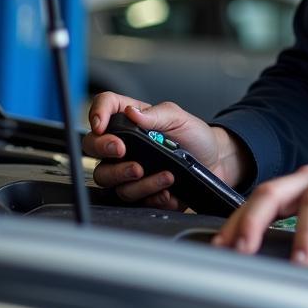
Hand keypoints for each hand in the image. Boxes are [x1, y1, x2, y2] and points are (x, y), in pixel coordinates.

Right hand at [83, 92, 249, 208]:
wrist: (215, 162)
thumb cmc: (195, 136)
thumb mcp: (179, 118)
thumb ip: (156, 115)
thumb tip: (131, 112)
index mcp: (132, 121)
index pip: (104, 108)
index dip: (96, 113)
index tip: (101, 125)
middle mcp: (124, 146)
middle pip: (93, 148)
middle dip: (105, 150)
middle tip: (124, 152)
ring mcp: (128, 171)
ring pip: (111, 180)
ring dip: (138, 180)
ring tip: (165, 175)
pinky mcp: (139, 193)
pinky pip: (133, 200)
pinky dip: (153, 195)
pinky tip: (169, 190)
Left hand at [212, 147, 307, 265]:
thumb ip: (300, 227)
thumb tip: (264, 261)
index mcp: (301, 183)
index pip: (260, 198)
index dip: (238, 221)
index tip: (220, 248)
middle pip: (276, 192)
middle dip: (255, 221)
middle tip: (243, 251)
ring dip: (306, 233)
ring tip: (301, 262)